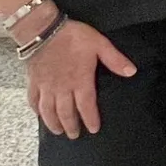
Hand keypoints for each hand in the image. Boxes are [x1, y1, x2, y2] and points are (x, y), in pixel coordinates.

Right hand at [25, 19, 136, 138]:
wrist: (42, 29)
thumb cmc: (73, 36)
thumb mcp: (99, 44)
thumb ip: (115, 60)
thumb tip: (132, 72)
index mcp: (79, 81)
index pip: (86, 106)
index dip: (90, 119)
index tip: (94, 129)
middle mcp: (61, 88)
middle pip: (66, 113)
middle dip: (71, 126)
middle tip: (75, 136)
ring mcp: (45, 86)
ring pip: (48, 111)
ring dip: (53, 123)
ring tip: (58, 132)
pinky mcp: (33, 81)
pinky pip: (33, 100)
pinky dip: (36, 110)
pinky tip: (39, 115)